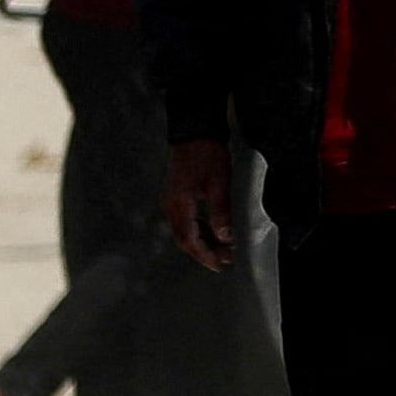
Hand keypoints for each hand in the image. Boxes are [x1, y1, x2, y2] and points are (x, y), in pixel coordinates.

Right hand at [164, 139, 238, 272]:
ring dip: (203, 241)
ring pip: (185, 231)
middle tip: (224, 261)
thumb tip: (225, 238)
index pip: (190, 240)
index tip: (220, 265)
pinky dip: (199, 229)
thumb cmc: (207, 154)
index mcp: (178, 205)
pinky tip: (213, 231)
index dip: (205, 255)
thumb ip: (220, 212)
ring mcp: (171, 201)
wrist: (194, 130)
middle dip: (204, 252)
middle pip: (184, 239)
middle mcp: (170, 206)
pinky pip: (185, 220)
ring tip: (223, 249)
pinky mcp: (176, 195)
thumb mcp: (219, 183)